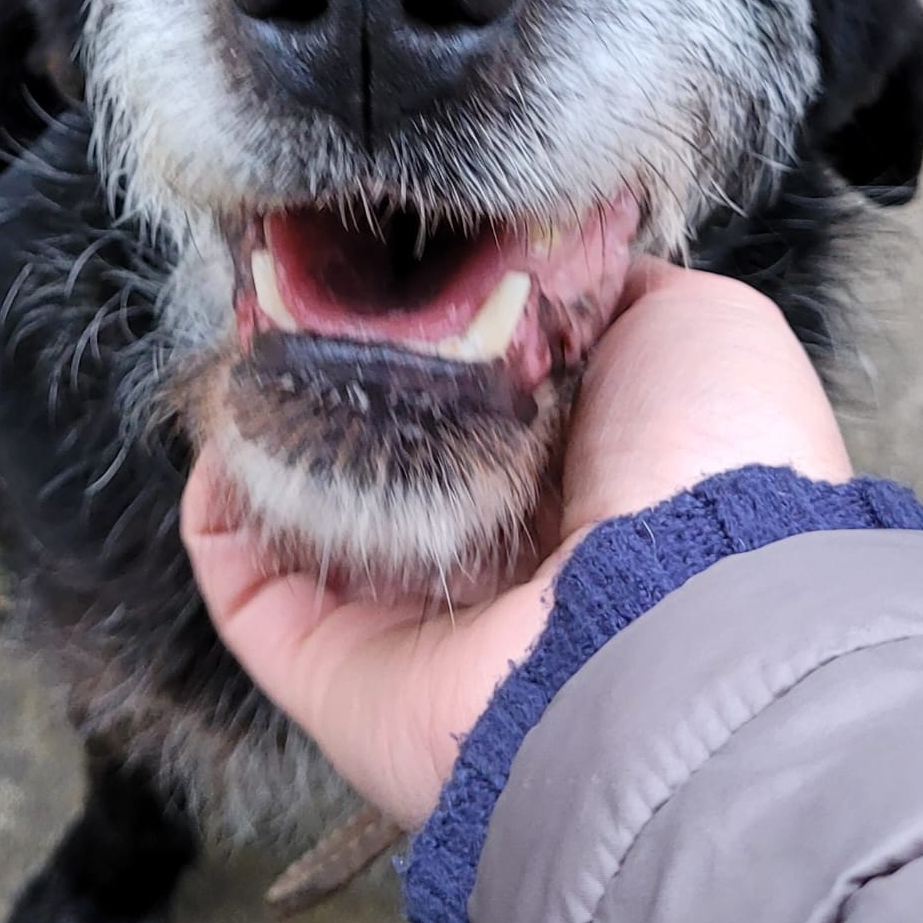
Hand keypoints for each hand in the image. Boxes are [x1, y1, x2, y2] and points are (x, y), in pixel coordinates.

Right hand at [181, 260, 852, 829]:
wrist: (686, 627)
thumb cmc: (705, 467)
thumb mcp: (698, 326)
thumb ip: (613, 288)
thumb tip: (543, 267)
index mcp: (574, 472)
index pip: (468, 389)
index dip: (420, 319)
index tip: (378, 258)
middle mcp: (489, 544)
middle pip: (379, 440)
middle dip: (333, 363)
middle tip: (295, 293)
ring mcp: (405, 611)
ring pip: (301, 502)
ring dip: (264, 421)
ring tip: (248, 343)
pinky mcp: (332, 664)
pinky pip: (243, 580)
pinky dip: (217, 504)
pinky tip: (226, 428)